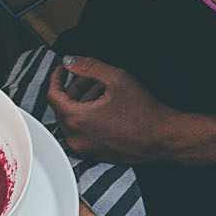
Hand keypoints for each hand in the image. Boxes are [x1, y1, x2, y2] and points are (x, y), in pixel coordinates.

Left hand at [47, 55, 173, 161]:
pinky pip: (82, 132)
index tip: (64, 69)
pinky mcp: (94, 154)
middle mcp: (77, 139)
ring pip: (72, 120)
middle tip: (90, 77)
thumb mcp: (115, 78)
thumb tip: (70, 61)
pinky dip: (88, 116)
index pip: (53, 95)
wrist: (162, 139)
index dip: (57, 77)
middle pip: (63, 108)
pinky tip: (105, 105)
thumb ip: (88, 66)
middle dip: (74, 89)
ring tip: (103, 89)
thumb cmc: (144, 113)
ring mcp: (85, 149)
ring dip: (82, 101)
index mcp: (77, 120)